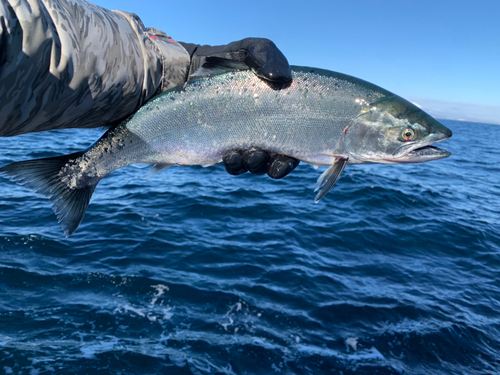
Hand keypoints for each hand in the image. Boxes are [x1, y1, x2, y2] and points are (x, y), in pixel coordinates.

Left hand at [180, 38, 298, 178]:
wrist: (192, 67)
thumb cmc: (229, 58)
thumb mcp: (251, 48)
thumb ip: (268, 55)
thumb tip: (280, 76)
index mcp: (279, 115)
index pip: (294, 143)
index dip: (293, 157)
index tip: (285, 158)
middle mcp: (265, 133)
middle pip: (277, 160)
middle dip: (274, 165)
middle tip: (261, 155)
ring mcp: (244, 142)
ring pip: (255, 165)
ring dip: (254, 164)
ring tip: (246, 155)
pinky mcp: (223, 148)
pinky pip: (234, 164)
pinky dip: (235, 164)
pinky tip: (230, 154)